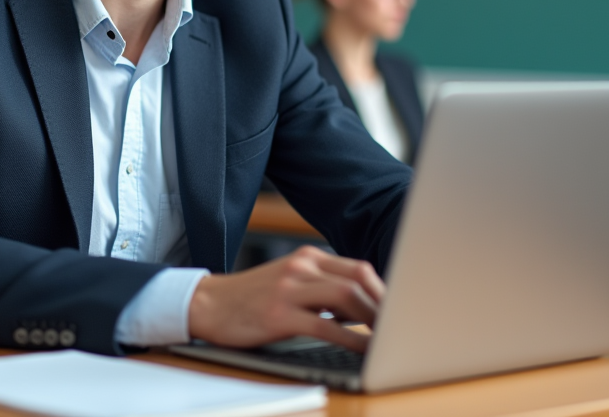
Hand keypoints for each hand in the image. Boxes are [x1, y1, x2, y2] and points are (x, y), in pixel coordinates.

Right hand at [188, 245, 384, 352]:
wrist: (208, 304)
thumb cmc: (252, 299)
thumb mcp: (290, 283)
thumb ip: (323, 289)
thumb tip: (364, 310)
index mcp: (307, 257)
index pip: (358, 268)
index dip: (383, 291)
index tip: (398, 312)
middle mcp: (301, 266)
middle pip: (358, 279)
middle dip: (384, 305)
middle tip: (400, 327)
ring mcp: (290, 288)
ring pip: (346, 298)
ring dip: (373, 320)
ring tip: (388, 339)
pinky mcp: (280, 314)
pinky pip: (326, 326)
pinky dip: (352, 340)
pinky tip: (364, 351)